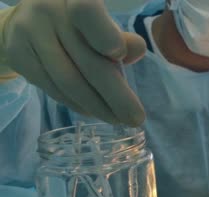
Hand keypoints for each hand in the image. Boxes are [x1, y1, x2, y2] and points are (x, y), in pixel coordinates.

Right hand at [0, 0, 146, 124]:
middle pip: (85, 60)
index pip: (87, 11)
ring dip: (97, 106)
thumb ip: (118, 35)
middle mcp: (49, 11)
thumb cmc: (75, 25)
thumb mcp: (98, 22)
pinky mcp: (19, 55)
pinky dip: (77, 104)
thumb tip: (136, 50)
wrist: (23, 22)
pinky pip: (53, 89)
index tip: (119, 53)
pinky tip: (93, 111)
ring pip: (68, 81)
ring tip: (117, 119)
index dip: (103, 34)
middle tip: (135, 118)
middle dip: (115, 95)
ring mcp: (29, 33)